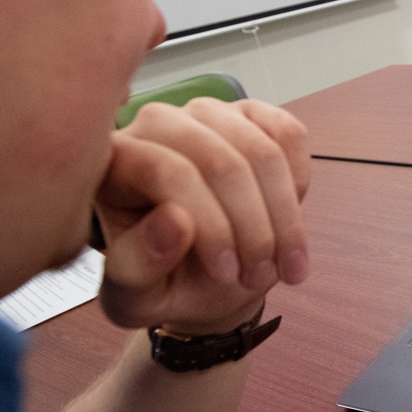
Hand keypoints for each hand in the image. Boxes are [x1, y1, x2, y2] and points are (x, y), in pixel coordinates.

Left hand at [94, 98, 309, 334]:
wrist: (207, 275)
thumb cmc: (163, 284)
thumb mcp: (137, 298)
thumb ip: (139, 266)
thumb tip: (175, 222)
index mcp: (114, 162)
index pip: (168, 172)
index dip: (209, 225)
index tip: (228, 274)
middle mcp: (155, 124)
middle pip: (220, 161)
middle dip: (253, 228)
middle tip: (260, 277)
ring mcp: (207, 114)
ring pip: (261, 151)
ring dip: (282, 216)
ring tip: (281, 264)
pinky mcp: (250, 114)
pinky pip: (288, 134)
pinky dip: (298, 183)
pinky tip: (287, 221)